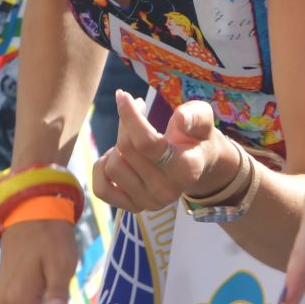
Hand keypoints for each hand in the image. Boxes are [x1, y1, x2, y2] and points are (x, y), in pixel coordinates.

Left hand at [92, 91, 238, 214]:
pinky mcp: (134, 208)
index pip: (146, 143)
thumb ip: (195, 115)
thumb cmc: (196, 136)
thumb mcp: (203, 119)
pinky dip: (102, 169)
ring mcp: (150, 202)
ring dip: (115, 147)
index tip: (122, 95)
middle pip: (126, 149)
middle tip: (136, 112)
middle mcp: (167, 191)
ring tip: (132, 140)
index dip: (130, 116)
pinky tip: (117, 157)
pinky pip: (101, 189)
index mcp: (186, 168)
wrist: (198, 166)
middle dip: (126, 124)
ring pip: (112, 167)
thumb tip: (181, 118)